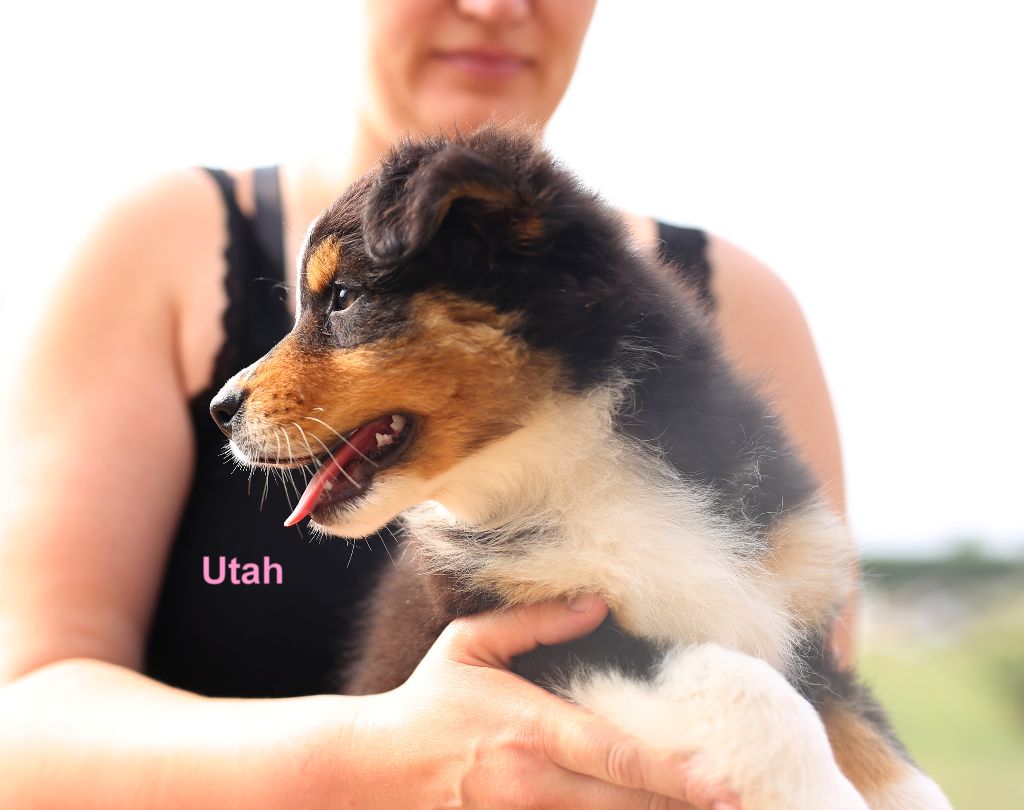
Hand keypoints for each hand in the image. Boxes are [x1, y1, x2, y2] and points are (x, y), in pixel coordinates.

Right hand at [354, 598, 739, 808]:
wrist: (372, 769)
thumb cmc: (428, 701)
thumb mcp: (471, 644)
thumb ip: (535, 622)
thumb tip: (597, 603)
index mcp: (533, 729)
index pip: (617, 756)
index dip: (675, 774)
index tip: (724, 783)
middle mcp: (535, 783)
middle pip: (624, 807)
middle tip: (740, 808)